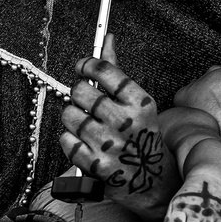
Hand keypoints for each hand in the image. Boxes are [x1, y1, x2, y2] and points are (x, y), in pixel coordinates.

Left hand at [59, 34, 176, 215]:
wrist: (154, 182)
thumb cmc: (142, 136)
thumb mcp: (138, 102)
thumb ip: (117, 71)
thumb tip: (107, 38)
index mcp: (140, 103)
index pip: (104, 69)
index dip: (87, 64)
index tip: (83, 66)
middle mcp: (126, 123)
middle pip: (81, 91)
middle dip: (79, 94)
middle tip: (86, 102)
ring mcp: (110, 145)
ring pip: (69, 114)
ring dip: (73, 117)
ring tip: (87, 124)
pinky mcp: (95, 166)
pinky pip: (66, 139)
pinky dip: (70, 139)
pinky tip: (85, 142)